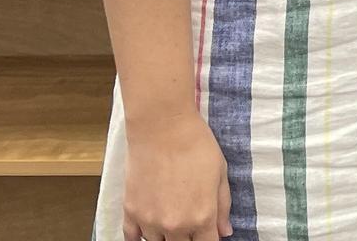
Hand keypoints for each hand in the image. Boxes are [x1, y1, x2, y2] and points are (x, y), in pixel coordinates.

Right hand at [121, 109, 232, 240]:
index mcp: (202, 217)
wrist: (162, 127)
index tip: (208, 233)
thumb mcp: (220, 173)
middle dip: (189, 238)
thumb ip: (223, 206)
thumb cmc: (196, 145)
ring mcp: (150, 221)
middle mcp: (175, 225)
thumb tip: (225, 231)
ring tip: (170, 217)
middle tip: (189, 220)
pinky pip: (132, 238)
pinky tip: (148, 228)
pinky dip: (140, 236)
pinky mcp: (131, 212)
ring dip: (165, 236)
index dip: (209, 239)